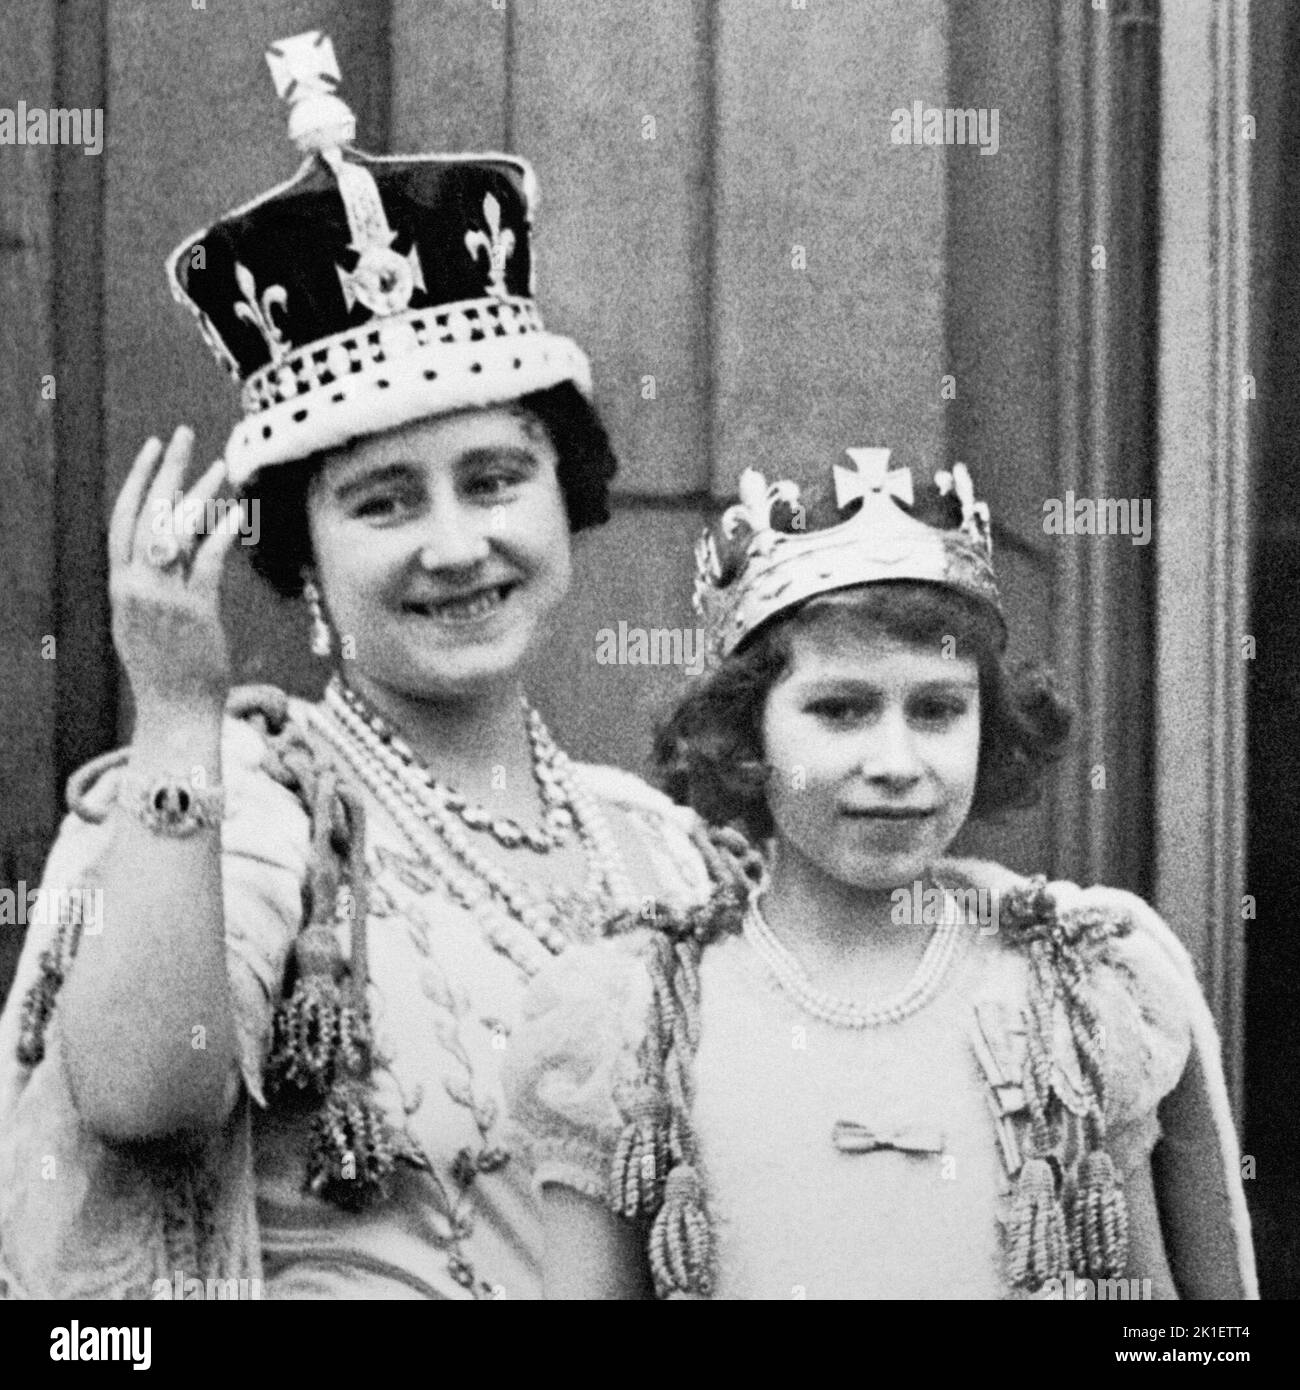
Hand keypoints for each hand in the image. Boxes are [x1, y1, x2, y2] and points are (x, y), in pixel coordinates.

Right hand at [109, 426, 245, 715]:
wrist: (174, 712)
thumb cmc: (166, 669)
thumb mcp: (142, 622)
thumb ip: (147, 585)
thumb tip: (164, 551)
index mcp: (122, 586)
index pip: (123, 520)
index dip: (138, 481)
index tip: (153, 448)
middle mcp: (136, 587)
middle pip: (148, 514)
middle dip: (166, 470)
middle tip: (184, 435)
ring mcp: (163, 599)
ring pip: (176, 533)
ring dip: (199, 495)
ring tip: (221, 466)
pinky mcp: (194, 613)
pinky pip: (208, 564)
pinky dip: (221, 536)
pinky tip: (236, 514)